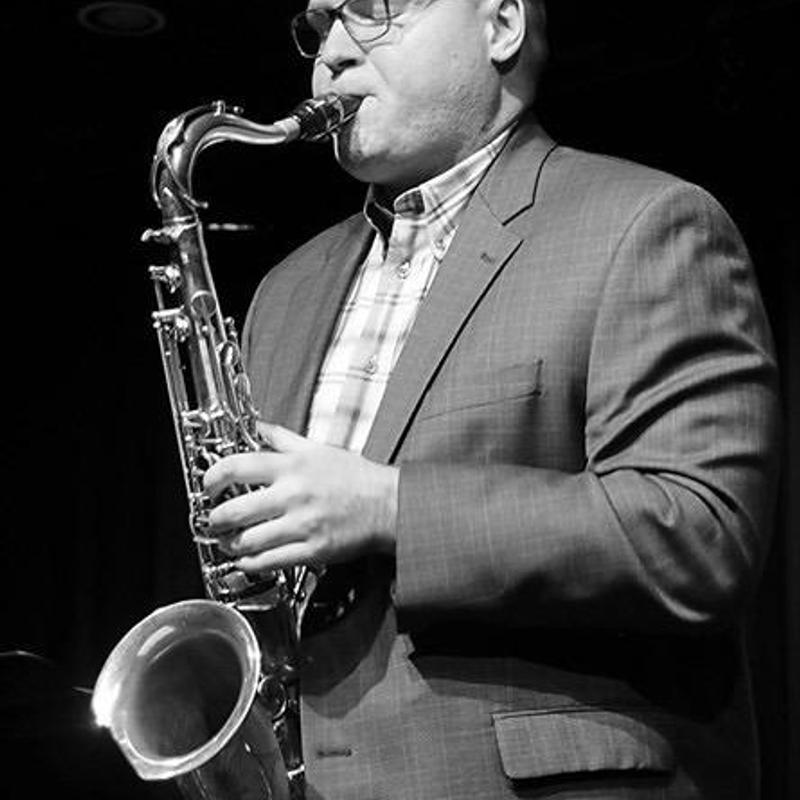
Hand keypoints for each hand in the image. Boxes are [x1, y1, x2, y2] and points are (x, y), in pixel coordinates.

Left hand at [202, 422, 397, 572]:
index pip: (237, 467)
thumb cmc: (356, 478)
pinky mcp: (312, 550)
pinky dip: (250, 563)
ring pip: (247, 541)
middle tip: (213, 520)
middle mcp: (293, 495)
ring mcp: (302, 525)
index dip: (213, 478)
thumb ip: (282, 438)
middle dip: (215, 519)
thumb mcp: (318, 448)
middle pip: (235, 511)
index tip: (209, 485)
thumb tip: (257, 427)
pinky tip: (247, 558)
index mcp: (292, 467)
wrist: (387, 504)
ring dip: (229, 544)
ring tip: (228, 541)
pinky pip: (269, 561)